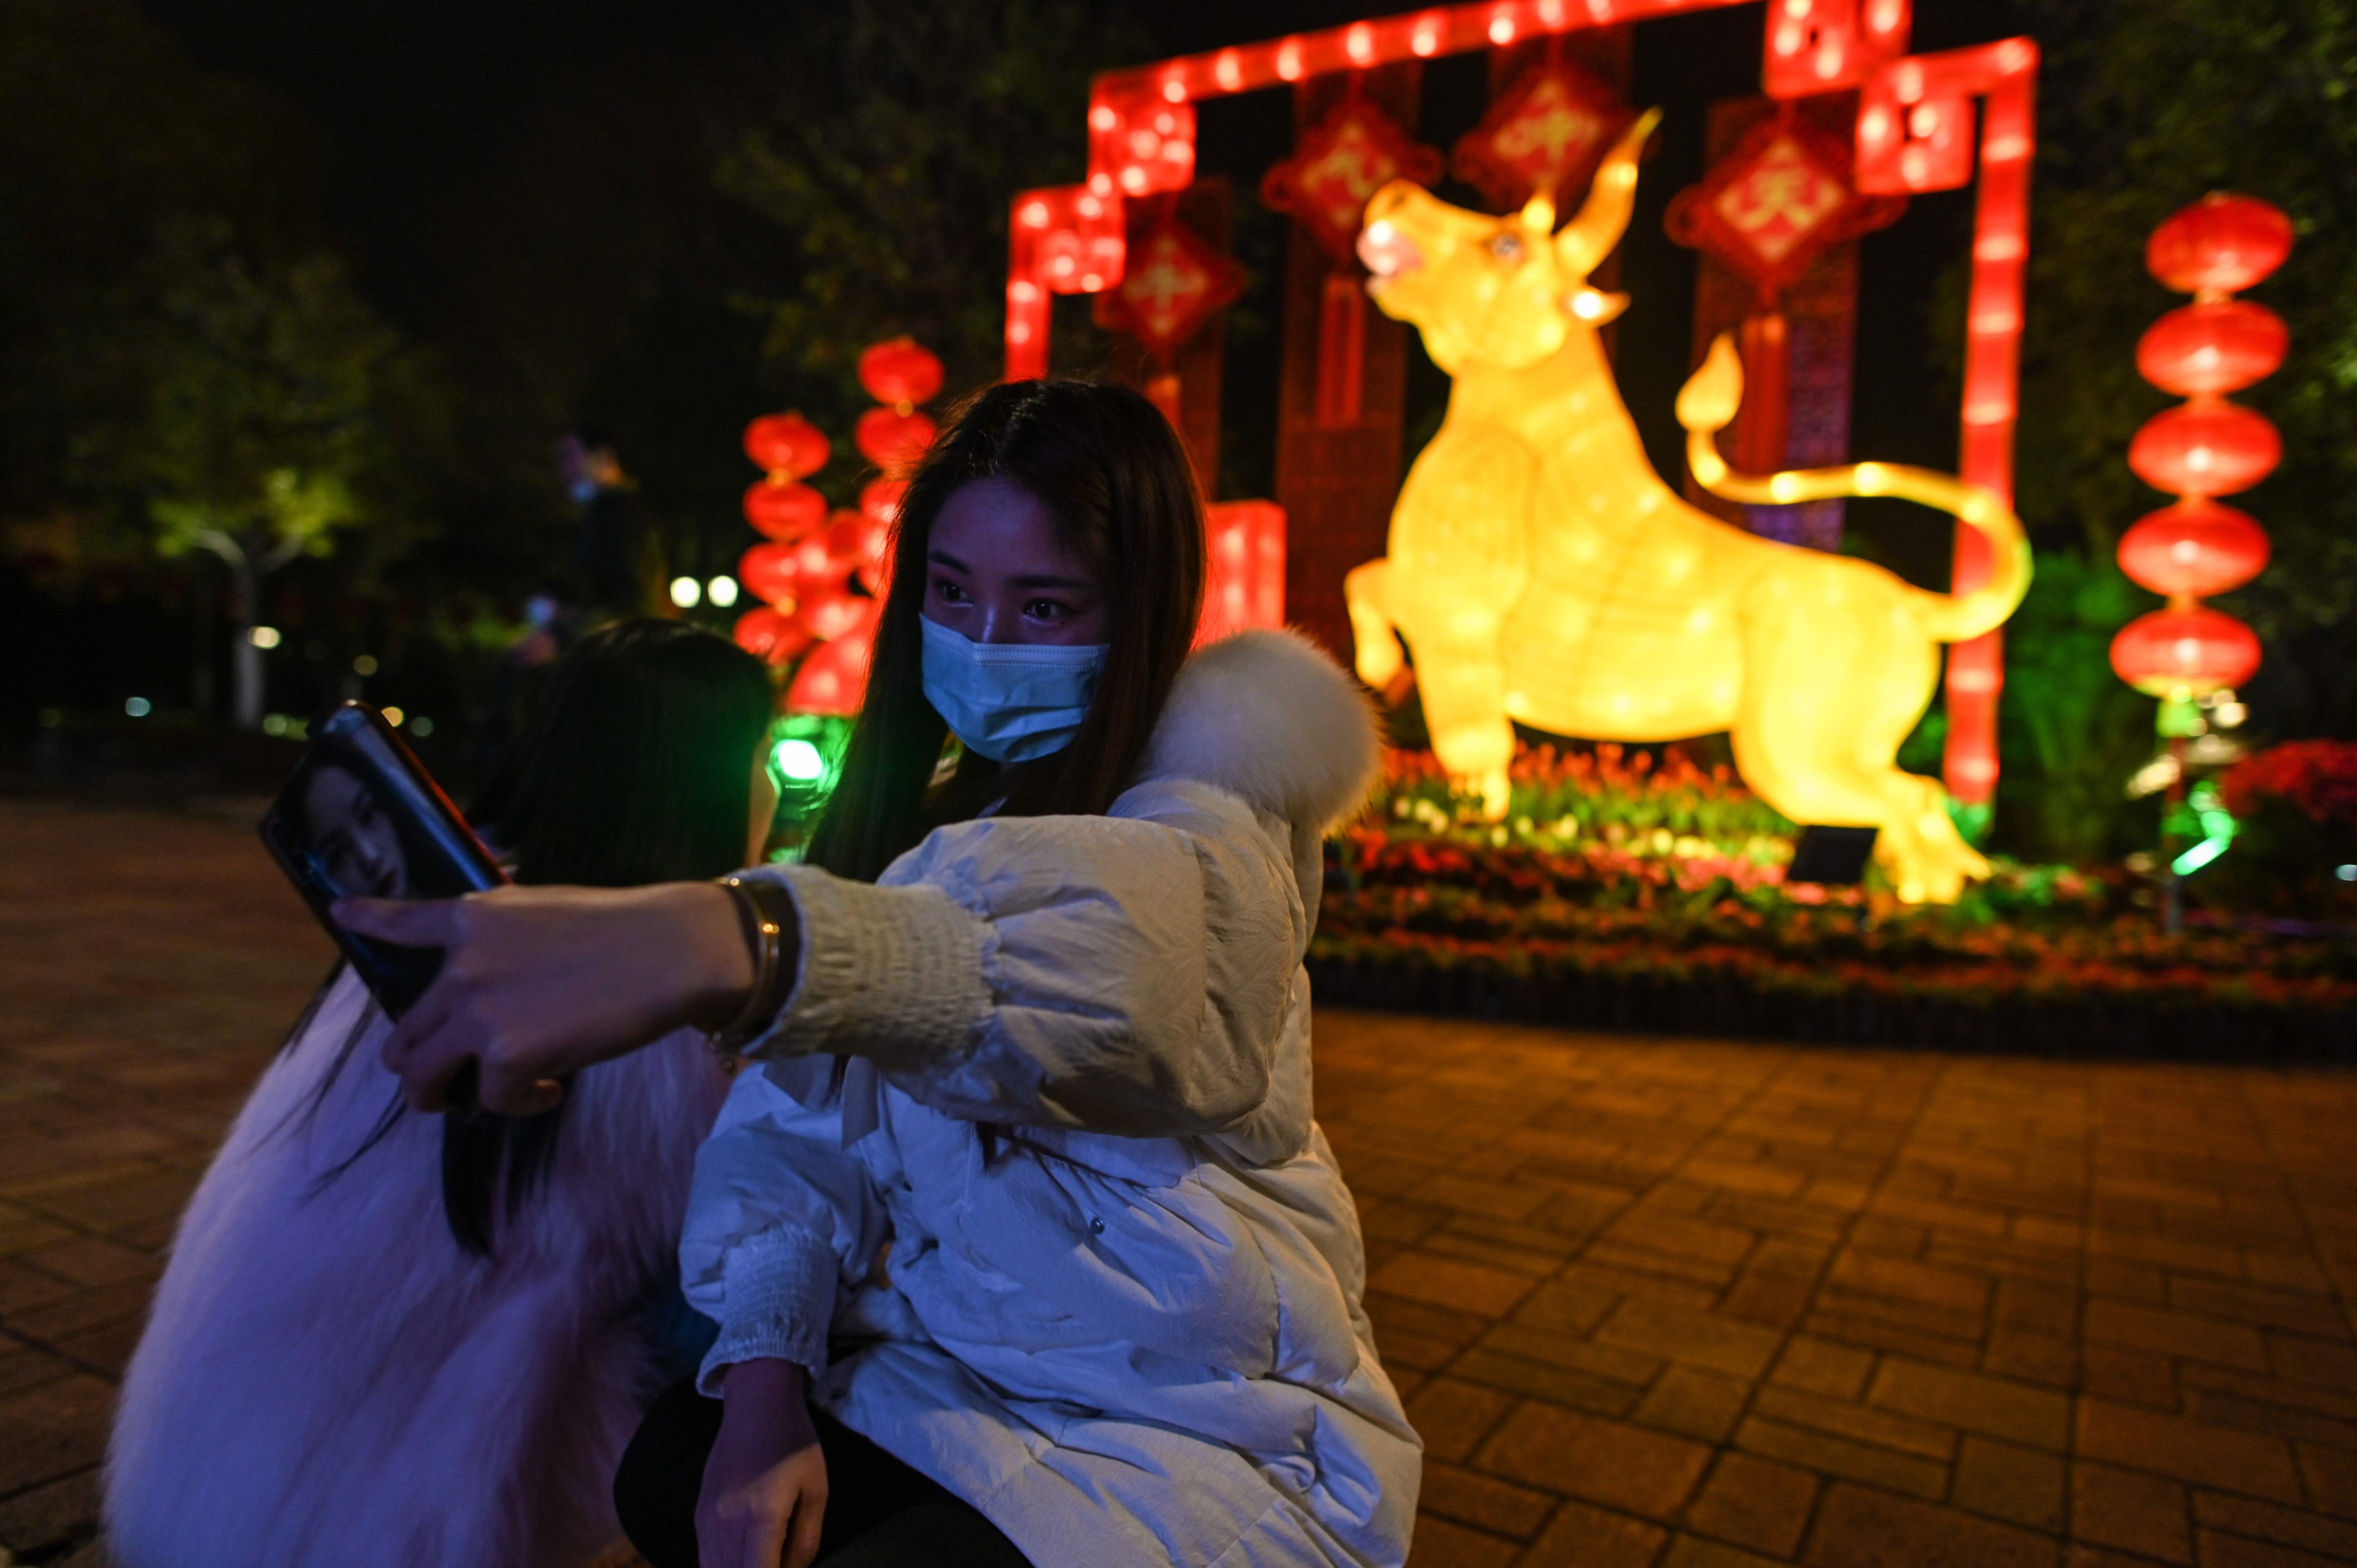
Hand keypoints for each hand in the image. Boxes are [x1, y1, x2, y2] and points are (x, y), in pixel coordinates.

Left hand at [333, 882, 752, 1114]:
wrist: (668, 951)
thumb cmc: (621, 928)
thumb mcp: (542, 910)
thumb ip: (500, 936)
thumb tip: (486, 964)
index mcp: (471, 920)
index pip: (402, 922)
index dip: (367, 917)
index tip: (341, 910)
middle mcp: (460, 967)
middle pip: (403, 1036)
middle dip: (420, 1064)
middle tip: (451, 1077)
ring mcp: (478, 1013)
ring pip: (422, 1078)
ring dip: (443, 1096)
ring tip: (483, 1096)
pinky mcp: (506, 1055)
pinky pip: (490, 1100)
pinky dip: (518, 1103)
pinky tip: (551, 1090)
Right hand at [698, 1359, 827, 1567]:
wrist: (756, 1406)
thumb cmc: (794, 1445)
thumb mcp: (816, 1491)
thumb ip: (806, 1542)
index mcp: (762, 1516)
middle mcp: (727, 1522)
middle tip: (777, 1560)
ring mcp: (706, 1520)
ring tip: (764, 1557)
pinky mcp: (698, 1515)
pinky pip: (705, 1557)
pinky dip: (724, 1565)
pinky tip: (745, 1557)